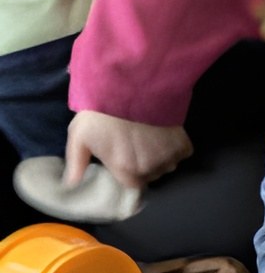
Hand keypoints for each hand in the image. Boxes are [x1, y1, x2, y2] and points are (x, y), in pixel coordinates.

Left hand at [65, 111, 192, 189]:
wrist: (132, 87)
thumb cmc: (102, 114)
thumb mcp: (79, 137)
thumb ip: (77, 164)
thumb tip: (72, 184)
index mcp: (127, 172)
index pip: (133, 185)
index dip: (129, 172)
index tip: (124, 160)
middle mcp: (152, 170)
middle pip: (150, 175)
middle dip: (144, 164)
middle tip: (135, 144)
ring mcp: (170, 158)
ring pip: (167, 164)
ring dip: (160, 156)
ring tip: (150, 137)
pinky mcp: (184, 145)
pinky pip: (182, 153)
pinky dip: (175, 146)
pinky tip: (164, 133)